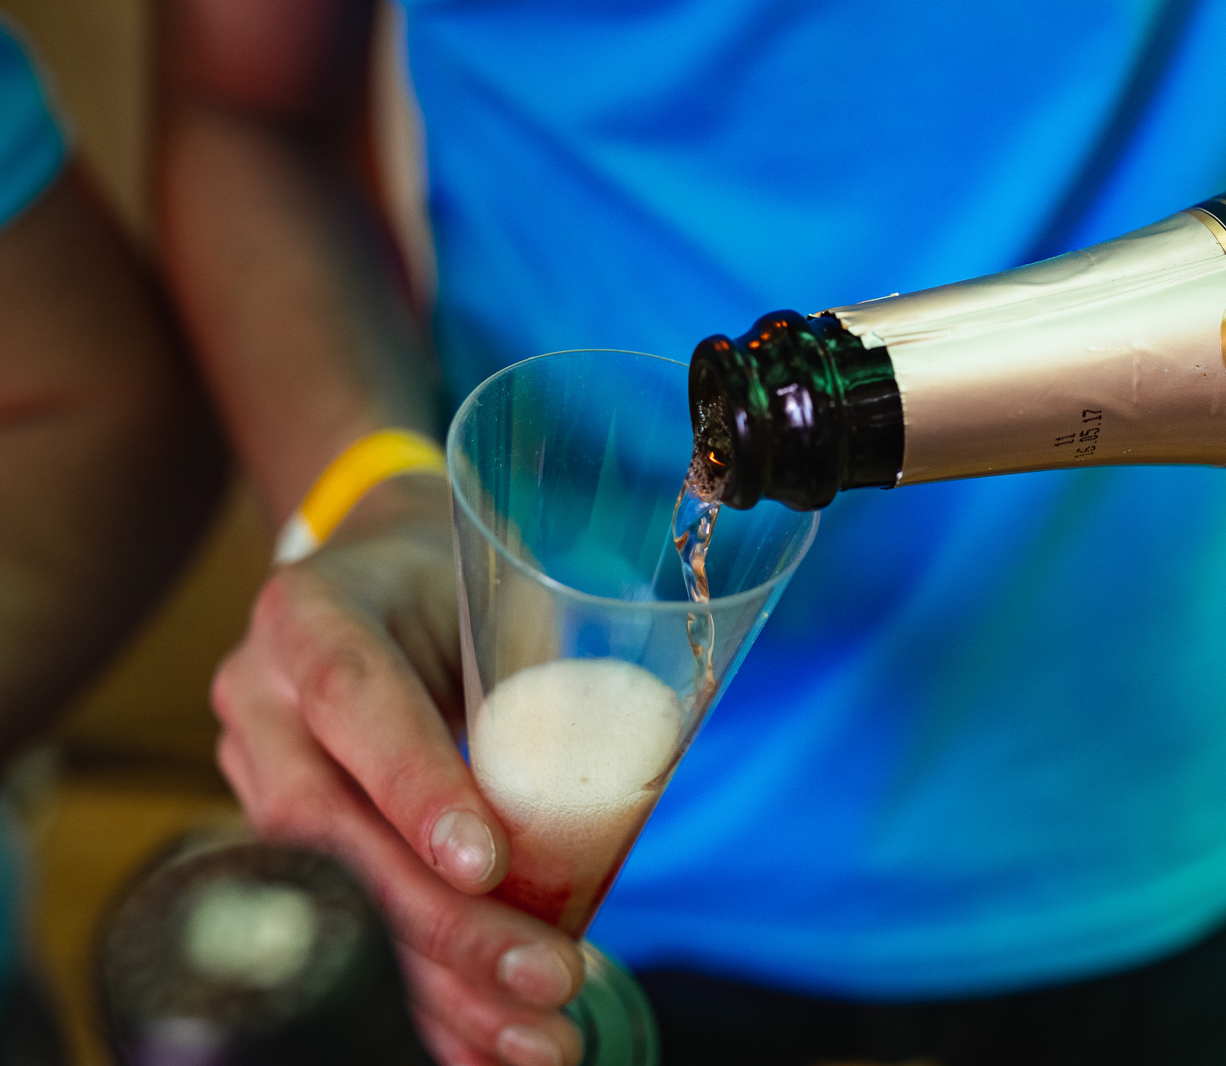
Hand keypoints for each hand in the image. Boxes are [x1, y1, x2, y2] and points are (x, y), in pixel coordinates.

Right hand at [213, 474, 584, 1065]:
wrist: (380, 570)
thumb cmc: (456, 582)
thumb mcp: (492, 599)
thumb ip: (529, 688)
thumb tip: (609, 814)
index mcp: (311, 615)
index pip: (354, 701)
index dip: (415, 787)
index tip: (488, 863)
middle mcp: (261, 699)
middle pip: (334, 832)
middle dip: (442, 924)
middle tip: (546, 979)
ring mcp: (255, 775)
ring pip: (334, 901)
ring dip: (437, 986)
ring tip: (534, 1039)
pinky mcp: (278, 840)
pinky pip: (342, 929)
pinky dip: (416, 1000)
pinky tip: (474, 1054)